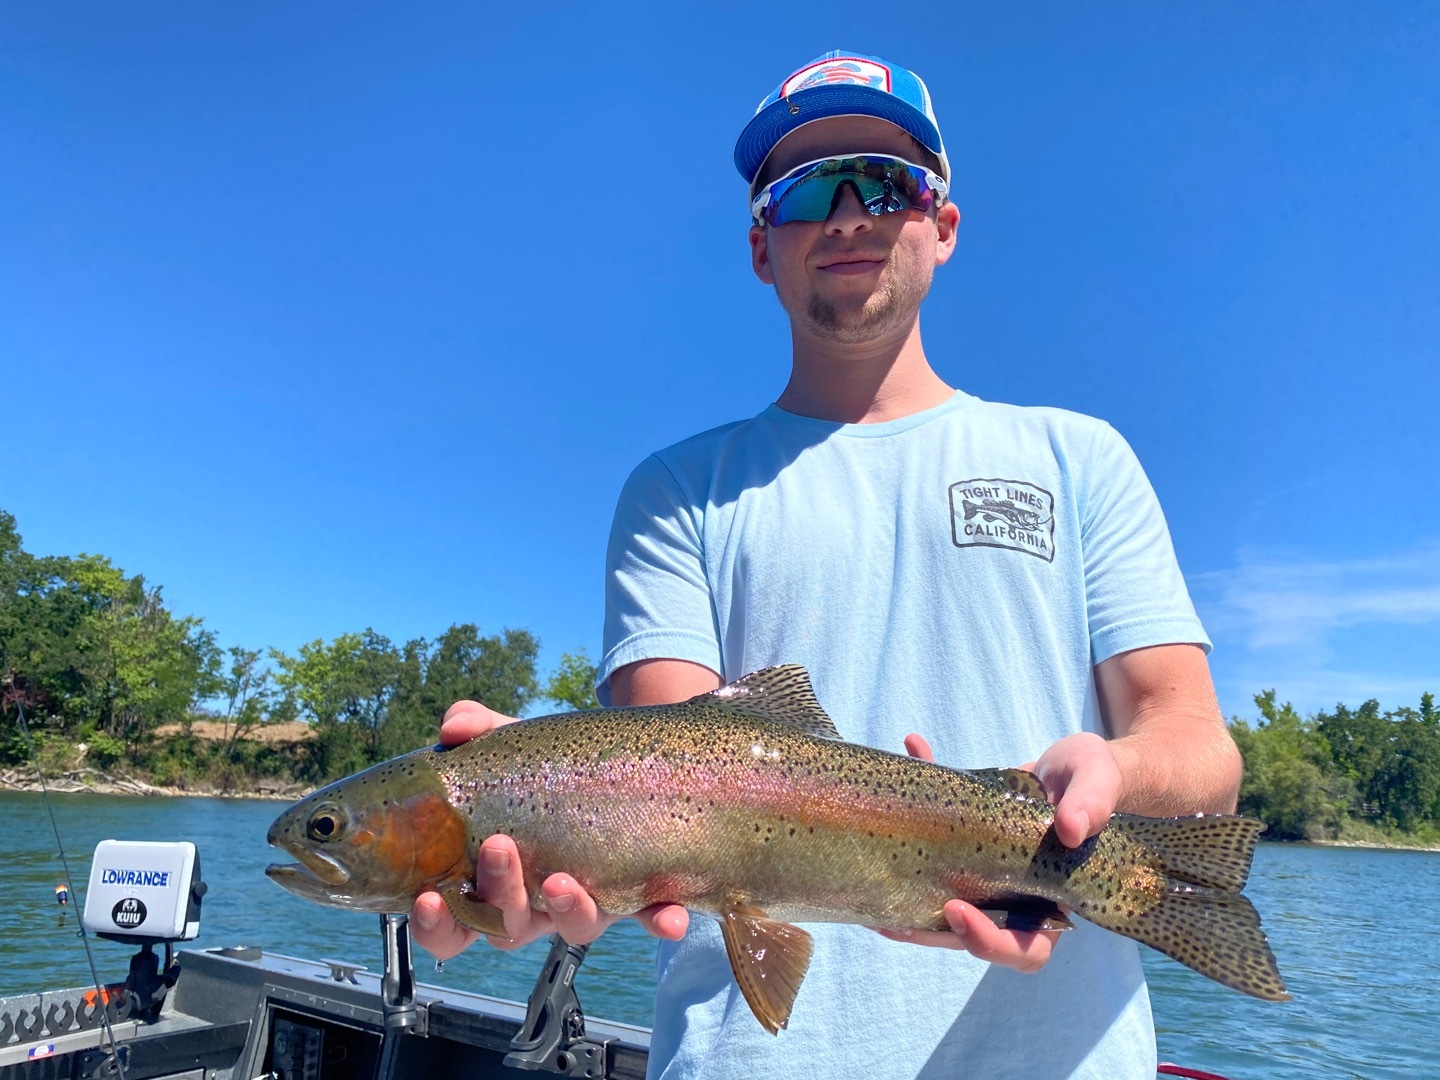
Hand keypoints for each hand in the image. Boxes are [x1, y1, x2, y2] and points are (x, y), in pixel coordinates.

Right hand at [409, 700, 690, 960]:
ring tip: (562, 880)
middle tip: (500, 849)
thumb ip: (480, 730)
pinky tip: (670, 917)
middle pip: (507, 928)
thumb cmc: (548, 766)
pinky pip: (650, 917)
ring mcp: (588, 901)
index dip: (433, 924)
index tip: (426, 898)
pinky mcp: (639, 895)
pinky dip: (659, 920)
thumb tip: (455, 725)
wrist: (619, 757)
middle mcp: (537, 903)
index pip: (451, 923)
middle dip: (500, 896)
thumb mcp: (513, 745)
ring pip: (574, 928)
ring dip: (568, 910)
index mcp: (493, 879)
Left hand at [872, 732, 1121, 972]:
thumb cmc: (1098, 781)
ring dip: (905, 893)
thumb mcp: (1101, 782)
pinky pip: (933, 839)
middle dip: (927, 930)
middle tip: (888, 914)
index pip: (1025, 947)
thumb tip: (1069, 829)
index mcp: (1054, 901)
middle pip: (970, 934)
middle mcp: (1015, 897)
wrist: (1077, 765)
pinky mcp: (962, 843)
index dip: (988, 941)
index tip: (955, 910)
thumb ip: (1093, 802)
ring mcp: (984, 874)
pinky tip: (913, 751)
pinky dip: (918, 801)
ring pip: (940, 900)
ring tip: (868, 884)